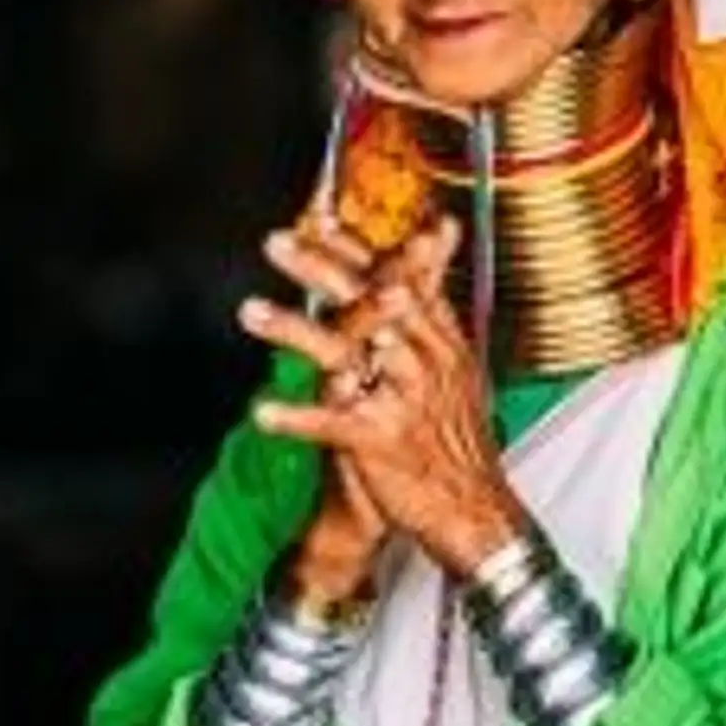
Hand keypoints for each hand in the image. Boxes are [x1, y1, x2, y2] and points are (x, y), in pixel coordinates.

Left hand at [245, 217, 527, 576]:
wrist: (475, 510)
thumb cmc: (458, 439)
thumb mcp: (460, 366)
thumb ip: (436, 310)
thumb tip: (436, 252)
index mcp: (438, 339)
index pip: (398, 276)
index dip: (358, 246)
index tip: (321, 215)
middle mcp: (422, 360)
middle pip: (368, 300)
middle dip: (320, 266)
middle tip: (277, 242)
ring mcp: (401, 399)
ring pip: (344, 353)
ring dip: (293, 329)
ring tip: (250, 311)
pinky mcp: (381, 442)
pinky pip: (332, 424)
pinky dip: (296, 418)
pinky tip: (261, 411)